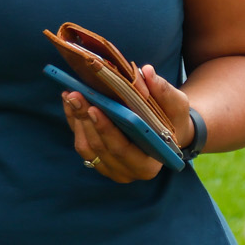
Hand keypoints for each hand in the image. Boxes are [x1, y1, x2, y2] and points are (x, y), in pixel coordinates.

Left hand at [61, 64, 194, 182]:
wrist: (165, 132)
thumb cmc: (171, 120)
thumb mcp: (176, 106)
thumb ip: (164, 92)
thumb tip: (146, 72)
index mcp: (147, 165)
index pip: (122, 151)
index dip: (107, 131)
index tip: (94, 108)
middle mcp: (126, 171)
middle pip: (99, 147)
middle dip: (85, 120)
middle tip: (76, 95)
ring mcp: (108, 167)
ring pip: (85, 146)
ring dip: (76, 119)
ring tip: (71, 95)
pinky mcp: (96, 157)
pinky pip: (79, 141)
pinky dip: (72, 120)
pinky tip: (68, 100)